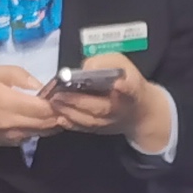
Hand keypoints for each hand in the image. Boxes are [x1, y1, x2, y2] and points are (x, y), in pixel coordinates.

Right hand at [0, 61, 64, 157]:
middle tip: (66, 101)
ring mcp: (13, 136)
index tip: (64, 92)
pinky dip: (44, 127)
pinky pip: (34, 135)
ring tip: (59, 109)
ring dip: (55, 122)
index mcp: (8, 103)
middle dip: (61, 113)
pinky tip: (46, 117)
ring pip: (44, 131)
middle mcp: (13, 123)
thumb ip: (18, 75)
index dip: (59, 102)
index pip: (44, 108)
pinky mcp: (11, 143)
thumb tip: (40, 85)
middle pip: (49, 122)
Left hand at [46, 47, 170, 151]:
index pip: (131, 89)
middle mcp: (122, 109)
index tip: (119, 84)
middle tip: (58, 94)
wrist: (139, 112)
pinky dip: (71, 124)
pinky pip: (85, 128)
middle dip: (79, 101)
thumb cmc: (126, 82)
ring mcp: (111, 122)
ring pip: (90, 120)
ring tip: (54, 102)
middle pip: (102, 107)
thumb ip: (105, 62)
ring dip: (70, 112)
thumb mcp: (121, 64)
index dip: (126, 88)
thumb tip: (86, 68)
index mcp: (132, 89)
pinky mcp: (101, 130)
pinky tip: (60, 117)